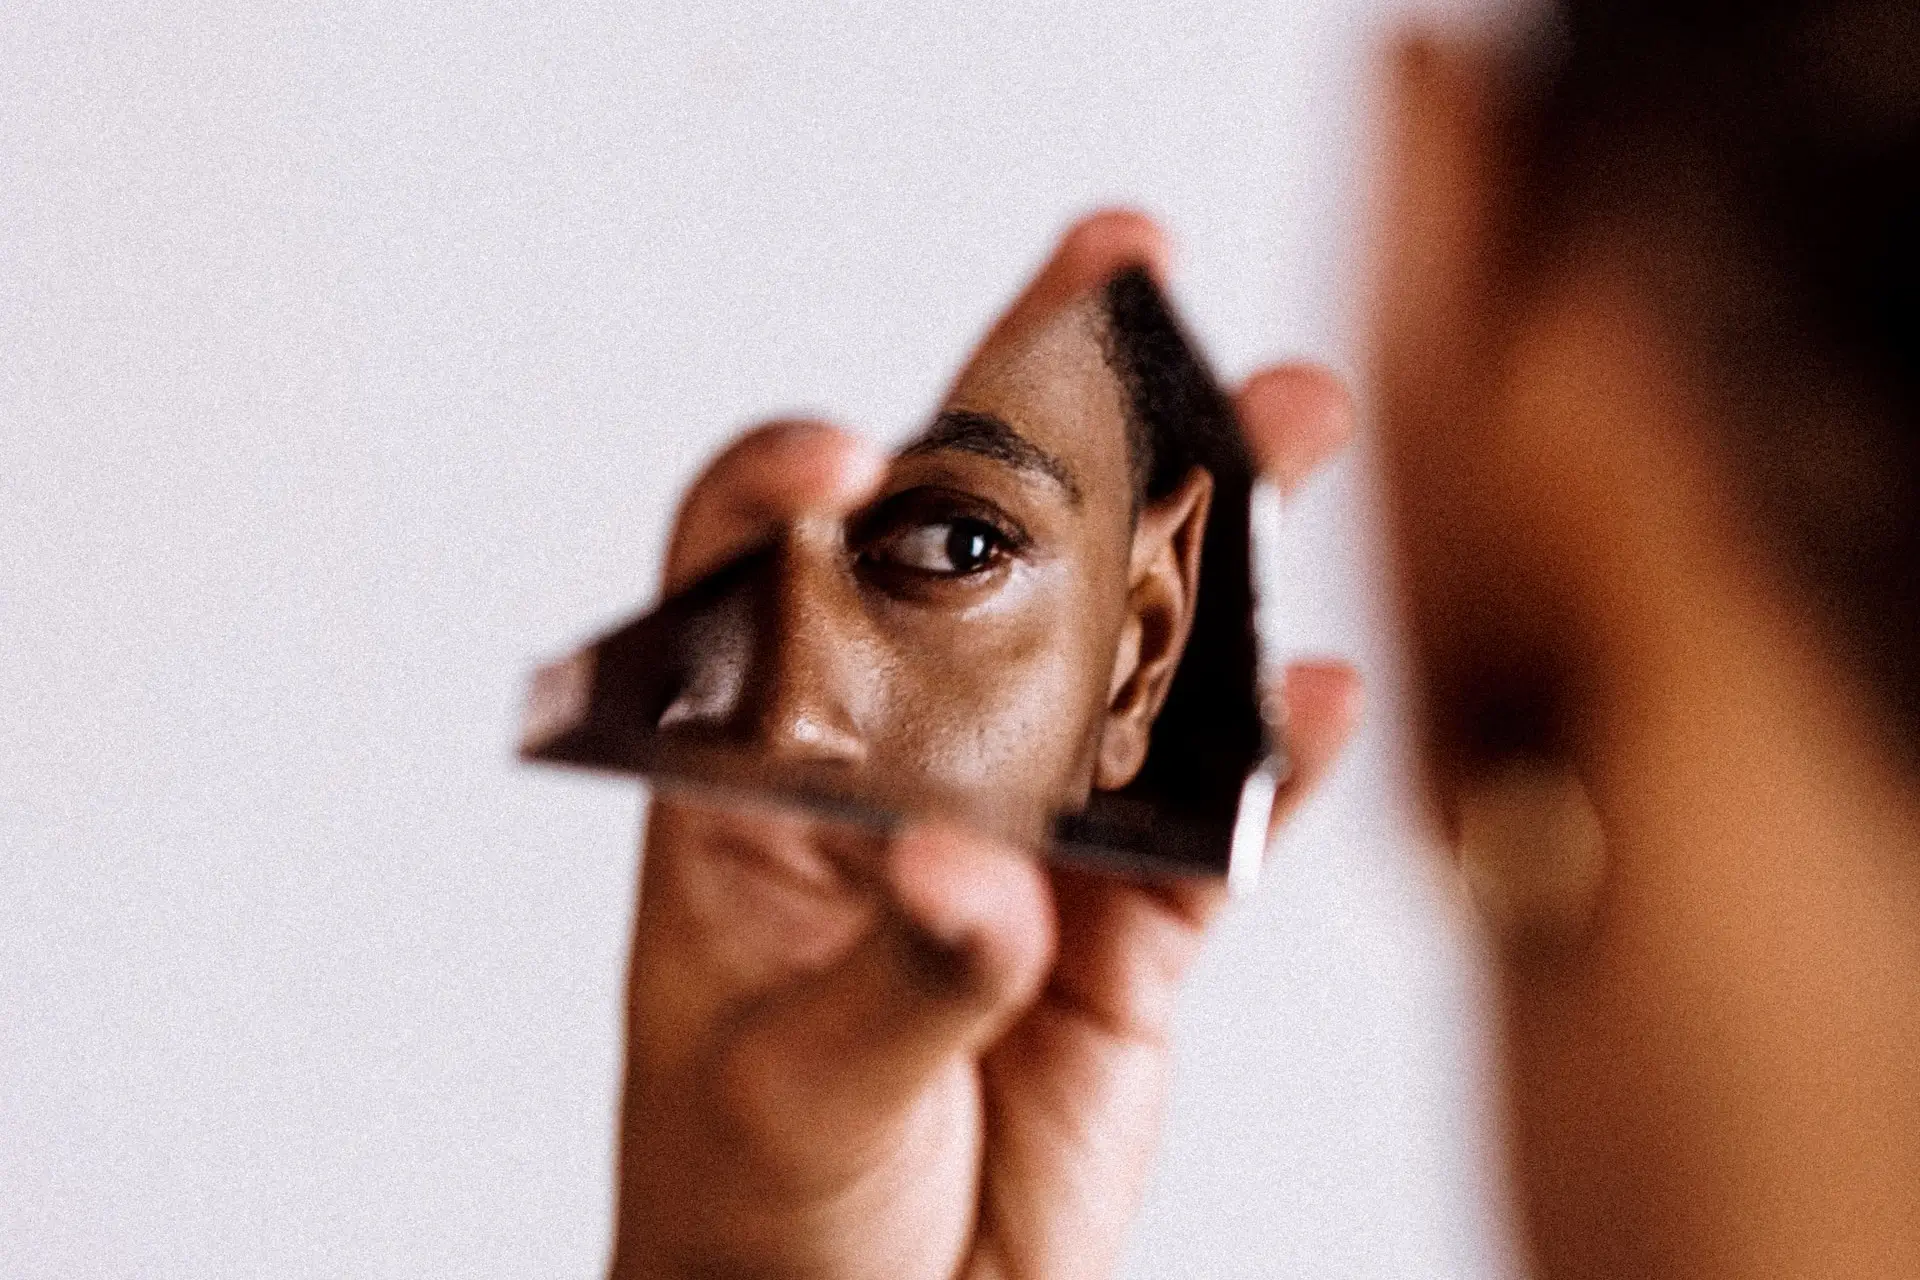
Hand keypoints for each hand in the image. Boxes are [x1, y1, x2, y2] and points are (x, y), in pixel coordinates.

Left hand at [607, 212, 1360, 1279]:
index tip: (851, 459)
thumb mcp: (785, 1090)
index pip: (758, 582)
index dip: (795, 486)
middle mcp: (899, 777)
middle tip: (1119, 278)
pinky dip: (1277, 756)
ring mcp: (1029, 838)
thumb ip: (897, 974)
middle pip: (974, 555)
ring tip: (1283, 420)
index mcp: (758, 788)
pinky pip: (1214, 816)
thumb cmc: (751, 1219)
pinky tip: (1330, 690)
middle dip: (1045, 416)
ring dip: (1204, 543)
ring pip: (1123, 656)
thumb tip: (975, 875)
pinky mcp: (1132, 927)